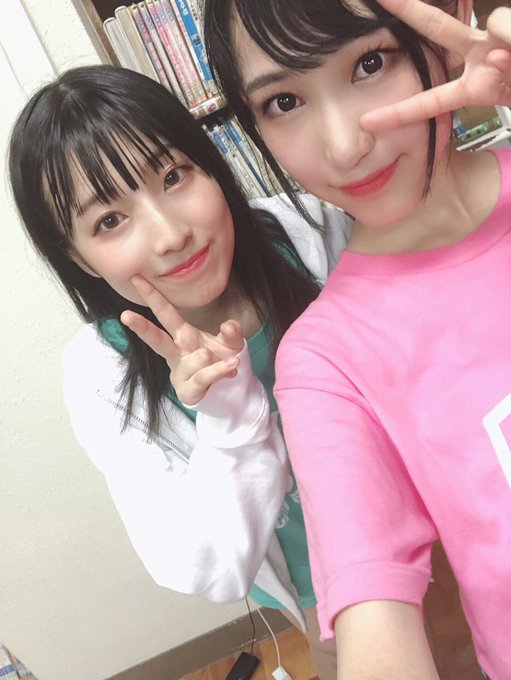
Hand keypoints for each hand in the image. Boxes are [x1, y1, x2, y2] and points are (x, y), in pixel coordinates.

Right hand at [121, 276, 243, 404]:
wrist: (227, 389)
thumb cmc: (220, 359)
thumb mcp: (230, 343)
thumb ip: (231, 332)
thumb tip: (229, 325)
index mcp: (182, 335)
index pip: (164, 313)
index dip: (152, 296)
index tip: (136, 278)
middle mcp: (176, 353)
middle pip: (156, 339)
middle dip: (141, 327)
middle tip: (125, 315)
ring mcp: (179, 373)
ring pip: (190, 361)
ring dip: (205, 358)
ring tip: (219, 357)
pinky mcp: (187, 391)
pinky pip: (202, 377)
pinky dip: (219, 370)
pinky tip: (232, 364)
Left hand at [361, 0, 510, 130]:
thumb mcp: (510, 93)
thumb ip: (499, 77)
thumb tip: (494, 45)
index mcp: (474, 86)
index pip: (430, 100)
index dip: (399, 113)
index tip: (367, 122)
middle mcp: (480, 54)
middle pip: (437, 27)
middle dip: (408, 9)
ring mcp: (496, 36)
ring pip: (496, 21)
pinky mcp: (506, 22)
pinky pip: (505, 23)